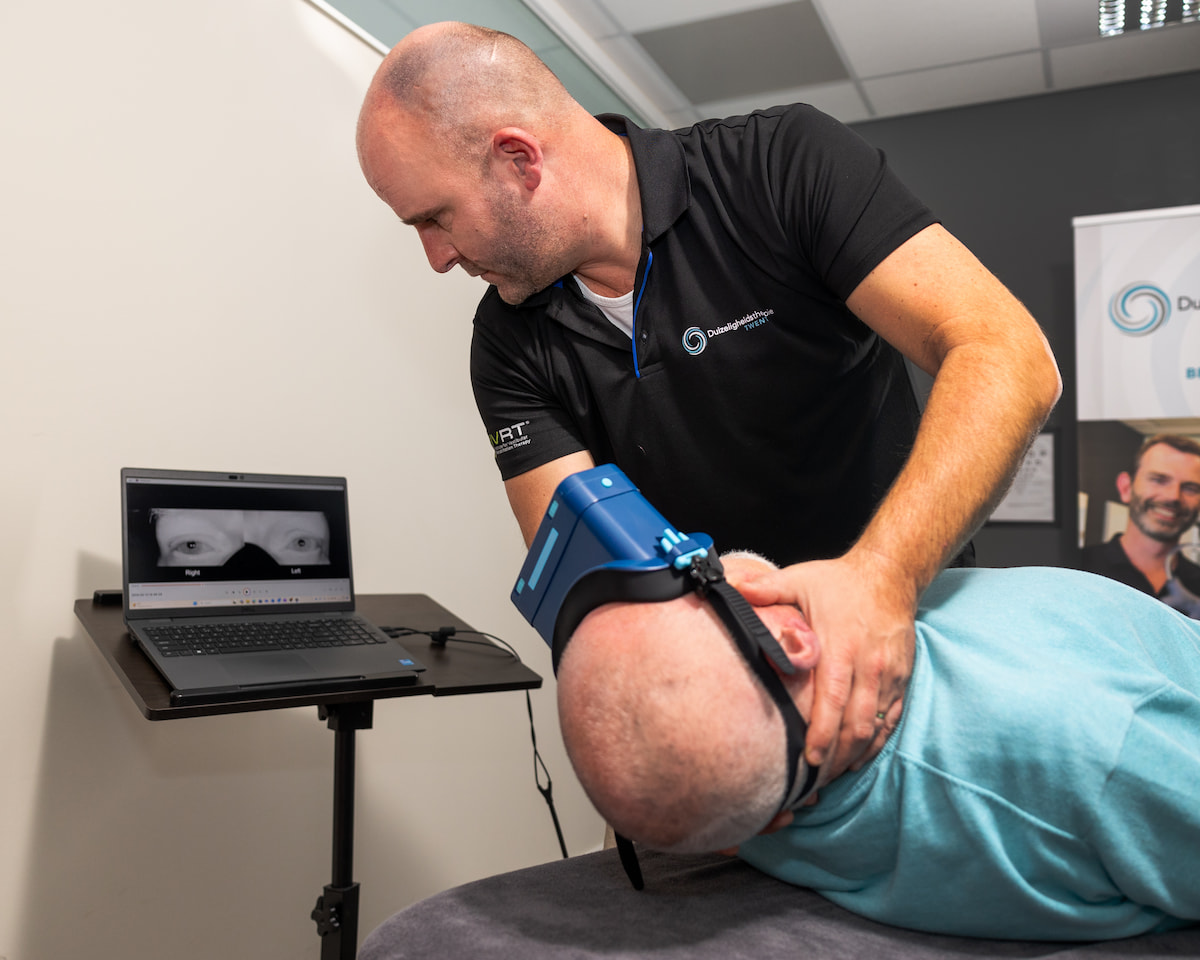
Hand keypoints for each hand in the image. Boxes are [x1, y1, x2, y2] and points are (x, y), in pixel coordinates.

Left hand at [732, 551, 915, 779]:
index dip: (823, 734)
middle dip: (836, 757)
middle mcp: (869, 666)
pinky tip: (856, 758)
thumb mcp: (799, 580)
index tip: (808, 759)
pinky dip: (875, 743)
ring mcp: (889, 676)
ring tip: (830, 777)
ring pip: (874, 728)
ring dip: (854, 755)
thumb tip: (732, 588)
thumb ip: (766, 588)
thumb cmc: (839, 581)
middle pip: (856, 724)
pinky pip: (891, 720)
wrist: (890, 575)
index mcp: (842, 647)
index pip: (834, 700)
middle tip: (813, 781)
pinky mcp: (902, 680)